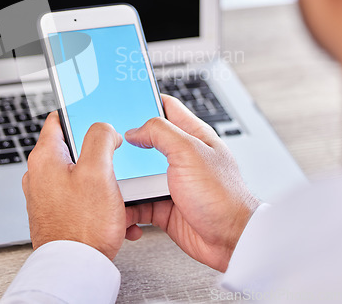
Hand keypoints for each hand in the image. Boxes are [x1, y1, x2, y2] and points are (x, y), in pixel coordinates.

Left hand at [22, 112, 125, 259]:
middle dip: (98, 152)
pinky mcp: (57, 211)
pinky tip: (113, 211)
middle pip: (73, 146)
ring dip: (102, 178)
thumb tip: (104, 128)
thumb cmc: (82, 227)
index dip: (79, 113)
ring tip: (116, 191)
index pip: (58, 119)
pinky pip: (80, 194)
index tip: (94, 113)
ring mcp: (48, 194)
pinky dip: (97, 198)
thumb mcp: (97, 172)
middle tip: (114, 158)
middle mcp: (40, 174)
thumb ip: (100, 139)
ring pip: (80, 172)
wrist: (74, 270)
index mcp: (45, 157)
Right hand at [125, 95, 260, 271]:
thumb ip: (160, 132)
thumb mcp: (190, 152)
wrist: (231, 242)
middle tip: (110, 142)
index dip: (146, 99)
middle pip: (146, 140)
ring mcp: (172, 181)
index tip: (126, 98)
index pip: (167, 107)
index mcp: (192, 135)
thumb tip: (135, 130)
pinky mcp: (164, 205)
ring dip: (124, 177)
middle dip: (127, 142)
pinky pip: (138, 201)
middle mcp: (181, 157)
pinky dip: (127, 205)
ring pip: (138, 172)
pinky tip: (122, 205)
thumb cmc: (223, 197)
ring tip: (111, 177)